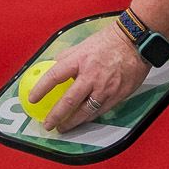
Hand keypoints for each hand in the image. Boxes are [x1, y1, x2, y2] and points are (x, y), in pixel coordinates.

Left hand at [33, 24, 153, 132]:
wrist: (136, 42)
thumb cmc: (109, 41)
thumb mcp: (83, 45)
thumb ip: (68, 57)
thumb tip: (53, 66)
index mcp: (79, 60)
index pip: (54, 77)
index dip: (41, 89)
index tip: (32, 99)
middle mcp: (91, 76)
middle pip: (69, 101)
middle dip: (56, 116)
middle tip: (48, 124)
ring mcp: (105, 88)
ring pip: (85, 111)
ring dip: (72, 122)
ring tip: (64, 127)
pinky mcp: (118, 95)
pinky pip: (100, 111)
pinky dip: (89, 117)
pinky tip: (82, 120)